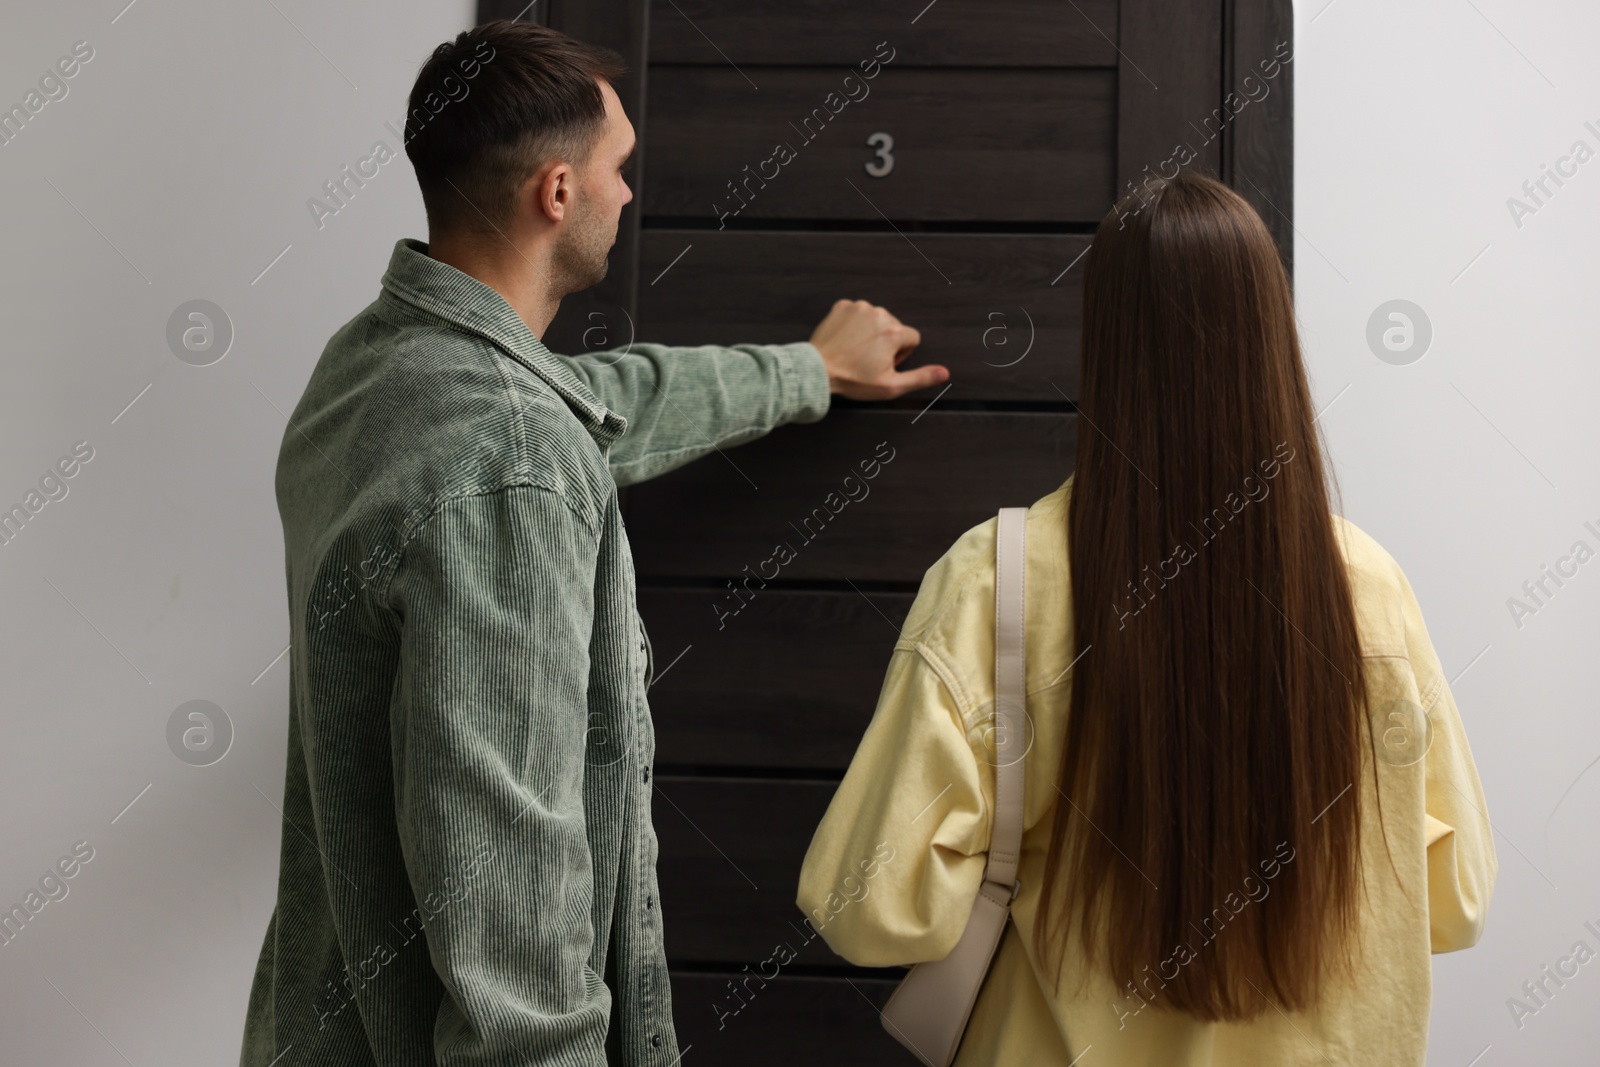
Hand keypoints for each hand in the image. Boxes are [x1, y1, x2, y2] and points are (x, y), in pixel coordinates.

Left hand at [808, 299, 948, 400]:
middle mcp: (879, 314)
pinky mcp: (843, 306)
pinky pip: (857, 313)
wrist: (817, 370)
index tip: (886, 364)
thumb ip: (920, 377)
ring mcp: (859, 307)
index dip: (902, 354)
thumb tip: (945, 373)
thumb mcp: (890, 386)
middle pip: (894, 327)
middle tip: (869, 360)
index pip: (912, 338)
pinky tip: (846, 340)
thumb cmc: (853, 380)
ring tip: (856, 350)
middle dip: (887, 342)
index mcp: (894, 332)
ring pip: (876, 319)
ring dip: (871, 332)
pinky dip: (854, 324)